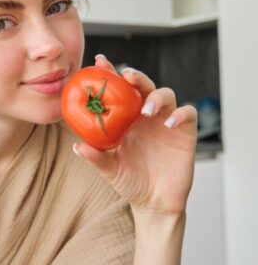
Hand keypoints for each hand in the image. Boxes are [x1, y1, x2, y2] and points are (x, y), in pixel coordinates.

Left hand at [72, 54, 196, 214]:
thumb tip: (77, 147)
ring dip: (156, 96)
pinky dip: (180, 113)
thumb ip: (96, 157)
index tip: (99, 61)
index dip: (110, 73)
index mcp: (125, 118)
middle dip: (136, 76)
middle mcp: (145, 115)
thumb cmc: (129, 181)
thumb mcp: (109, 169)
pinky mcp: (185, 132)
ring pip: (166, 94)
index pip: (118, 89)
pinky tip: (169, 121)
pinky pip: (188, 113)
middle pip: (143, 85)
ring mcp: (165, 121)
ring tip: (146, 109)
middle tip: (126, 75)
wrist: (154, 202)